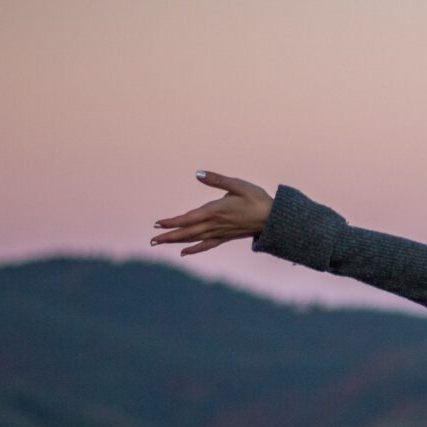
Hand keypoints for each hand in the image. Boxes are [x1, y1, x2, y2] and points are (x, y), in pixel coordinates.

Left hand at [150, 171, 273, 255]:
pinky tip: (184, 252)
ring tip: (160, 244)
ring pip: (193, 239)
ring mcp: (219, 233)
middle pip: (187, 232)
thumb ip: (217, 180)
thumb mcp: (238, 185)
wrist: (273, 219)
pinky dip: (194, 249)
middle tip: (152, 240)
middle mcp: (214, 224)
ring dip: (176, 242)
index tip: (157, 224)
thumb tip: (198, 174)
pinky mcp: (225, 237)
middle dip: (169, 236)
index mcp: (215, 211)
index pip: (188, 218)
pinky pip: (206, 245)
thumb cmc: (257, 199)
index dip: (172, 222)